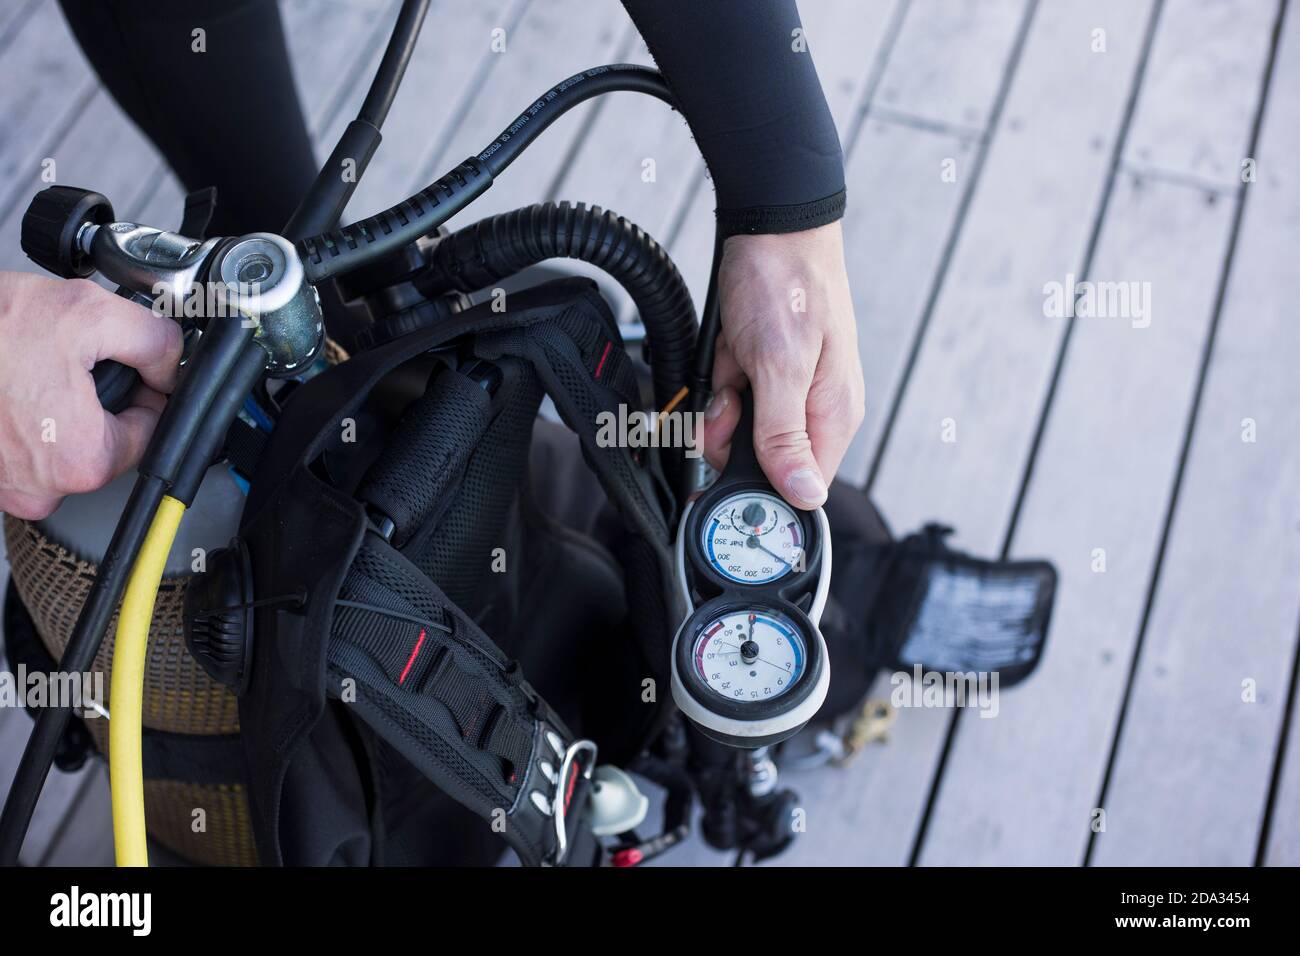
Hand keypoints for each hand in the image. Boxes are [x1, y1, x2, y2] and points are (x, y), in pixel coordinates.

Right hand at [0, 272, 182, 519]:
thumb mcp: (90, 312)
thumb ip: (155, 343)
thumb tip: (174, 366)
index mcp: (81, 461)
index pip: (151, 433)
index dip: (148, 391)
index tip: (135, 368)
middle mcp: (41, 490)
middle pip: (106, 441)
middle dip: (99, 397)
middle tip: (69, 359)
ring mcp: (6, 487)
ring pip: (63, 443)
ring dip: (58, 405)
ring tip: (32, 368)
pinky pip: (24, 445)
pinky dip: (24, 415)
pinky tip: (11, 384)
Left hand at [701, 221, 863, 508]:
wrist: (772, 222)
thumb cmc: (786, 283)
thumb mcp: (780, 365)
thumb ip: (786, 435)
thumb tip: (806, 495)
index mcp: (834, 415)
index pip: (801, 486)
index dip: (760, 481)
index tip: (735, 449)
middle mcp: (815, 408)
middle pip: (762, 459)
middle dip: (731, 428)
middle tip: (733, 390)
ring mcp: (790, 387)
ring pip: (739, 427)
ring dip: (723, 396)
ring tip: (735, 356)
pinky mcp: (766, 369)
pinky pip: (731, 393)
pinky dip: (721, 372)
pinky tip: (729, 347)